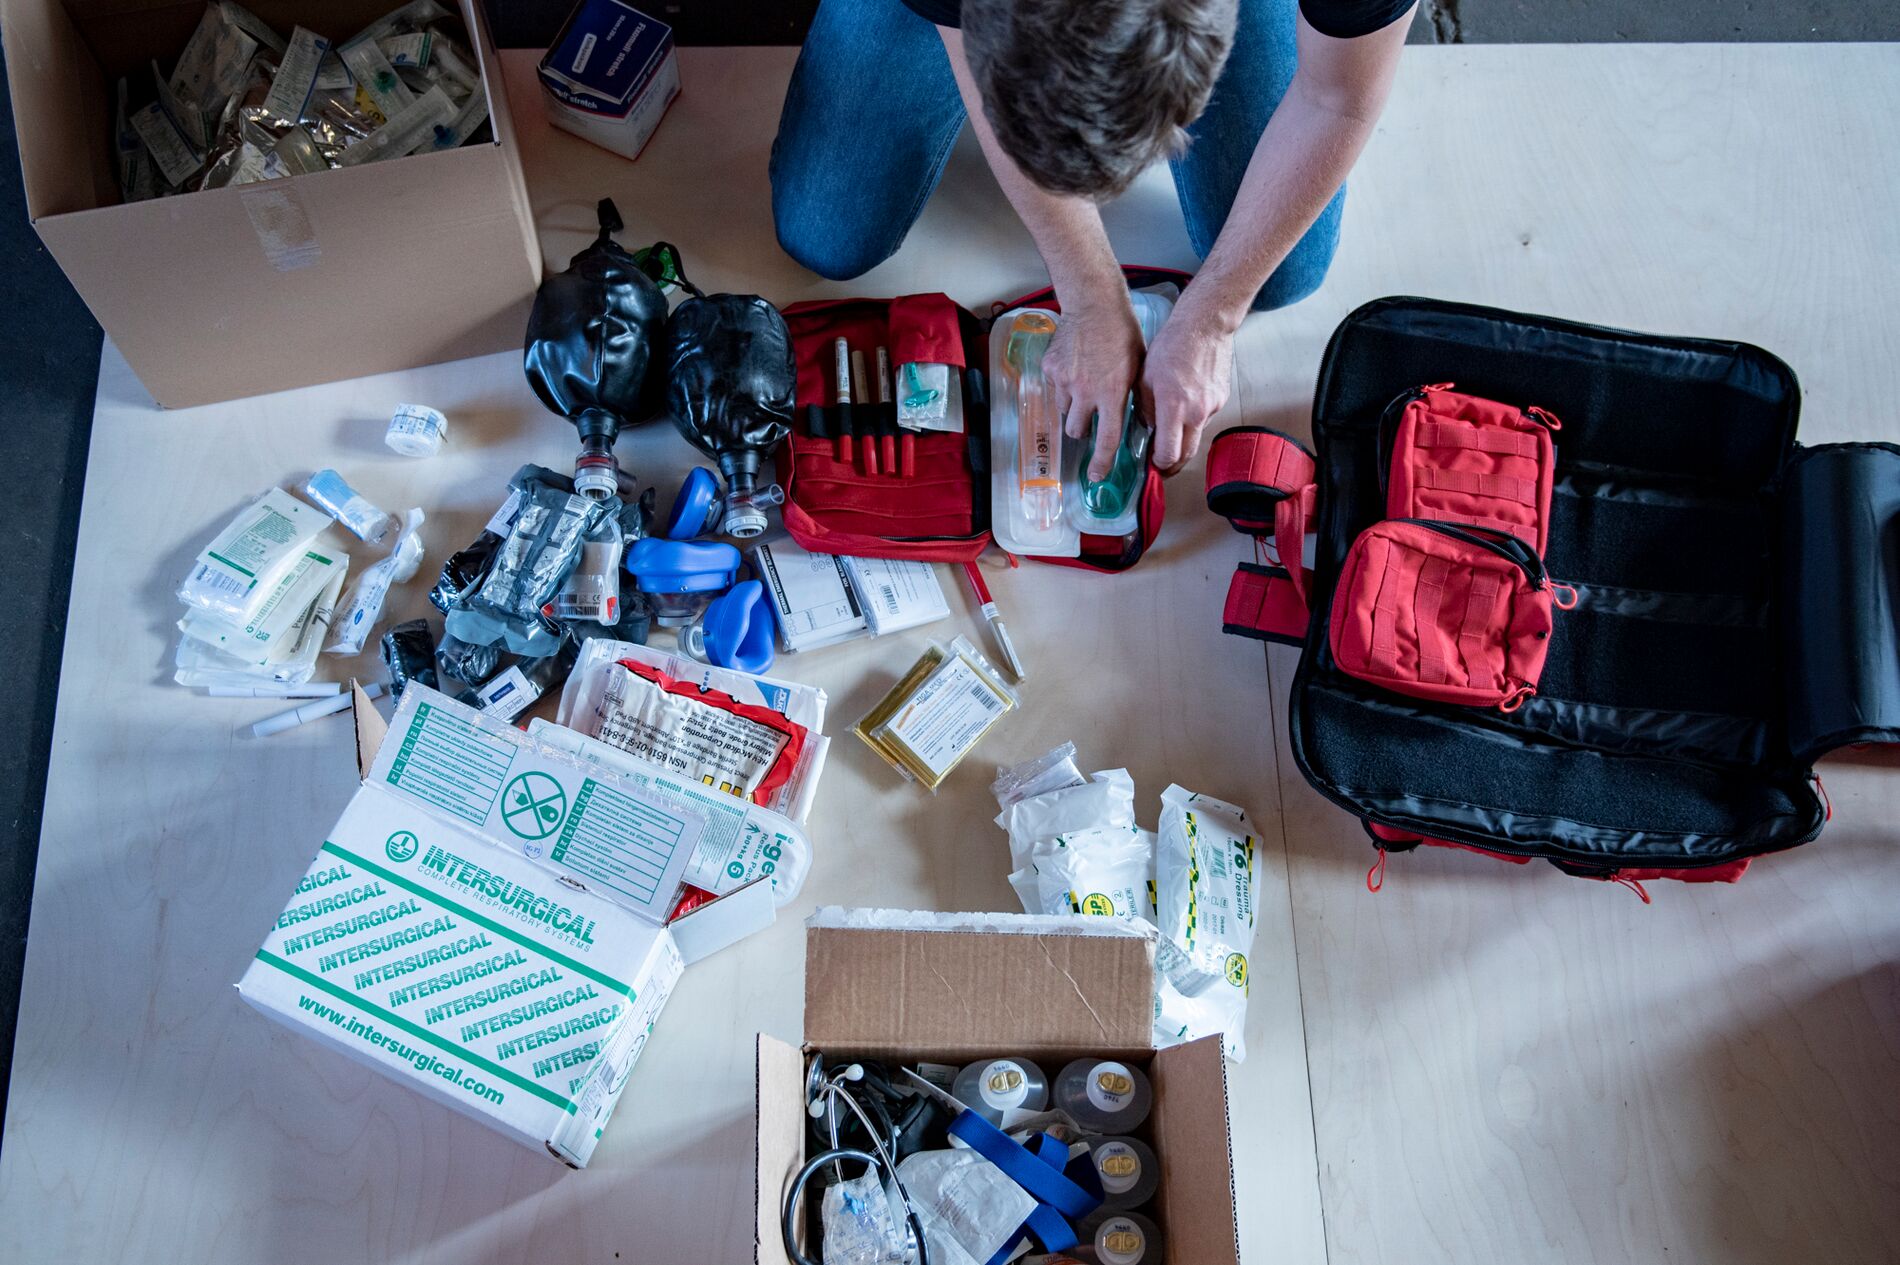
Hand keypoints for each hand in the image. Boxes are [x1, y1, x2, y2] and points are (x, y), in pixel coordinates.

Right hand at [1043, 292, 1144, 481]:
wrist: (1094, 304)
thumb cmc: (1122, 333)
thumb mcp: (1138, 368)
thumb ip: (1129, 396)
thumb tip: (1130, 420)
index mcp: (1112, 393)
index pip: (1106, 439)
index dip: (1101, 462)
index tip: (1097, 476)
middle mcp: (1085, 391)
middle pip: (1076, 431)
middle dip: (1082, 429)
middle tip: (1090, 415)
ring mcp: (1064, 381)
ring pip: (1063, 410)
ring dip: (1072, 406)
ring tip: (1084, 383)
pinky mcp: (1050, 369)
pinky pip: (1054, 388)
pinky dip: (1063, 385)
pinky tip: (1075, 366)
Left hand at [1141, 299, 1234, 476]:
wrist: (1205, 325)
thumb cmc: (1171, 346)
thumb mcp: (1145, 378)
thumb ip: (1145, 410)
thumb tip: (1149, 430)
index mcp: (1174, 408)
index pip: (1169, 454)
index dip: (1159, 466)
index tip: (1151, 466)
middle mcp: (1197, 413)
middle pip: (1187, 455)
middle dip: (1173, 465)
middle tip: (1161, 467)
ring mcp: (1213, 407)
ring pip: (1196, 435)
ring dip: (1183, 438)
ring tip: (1170, 427)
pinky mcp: (1222, 399)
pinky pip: (1205, 417)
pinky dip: (1193, 418)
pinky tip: (1185, 401)